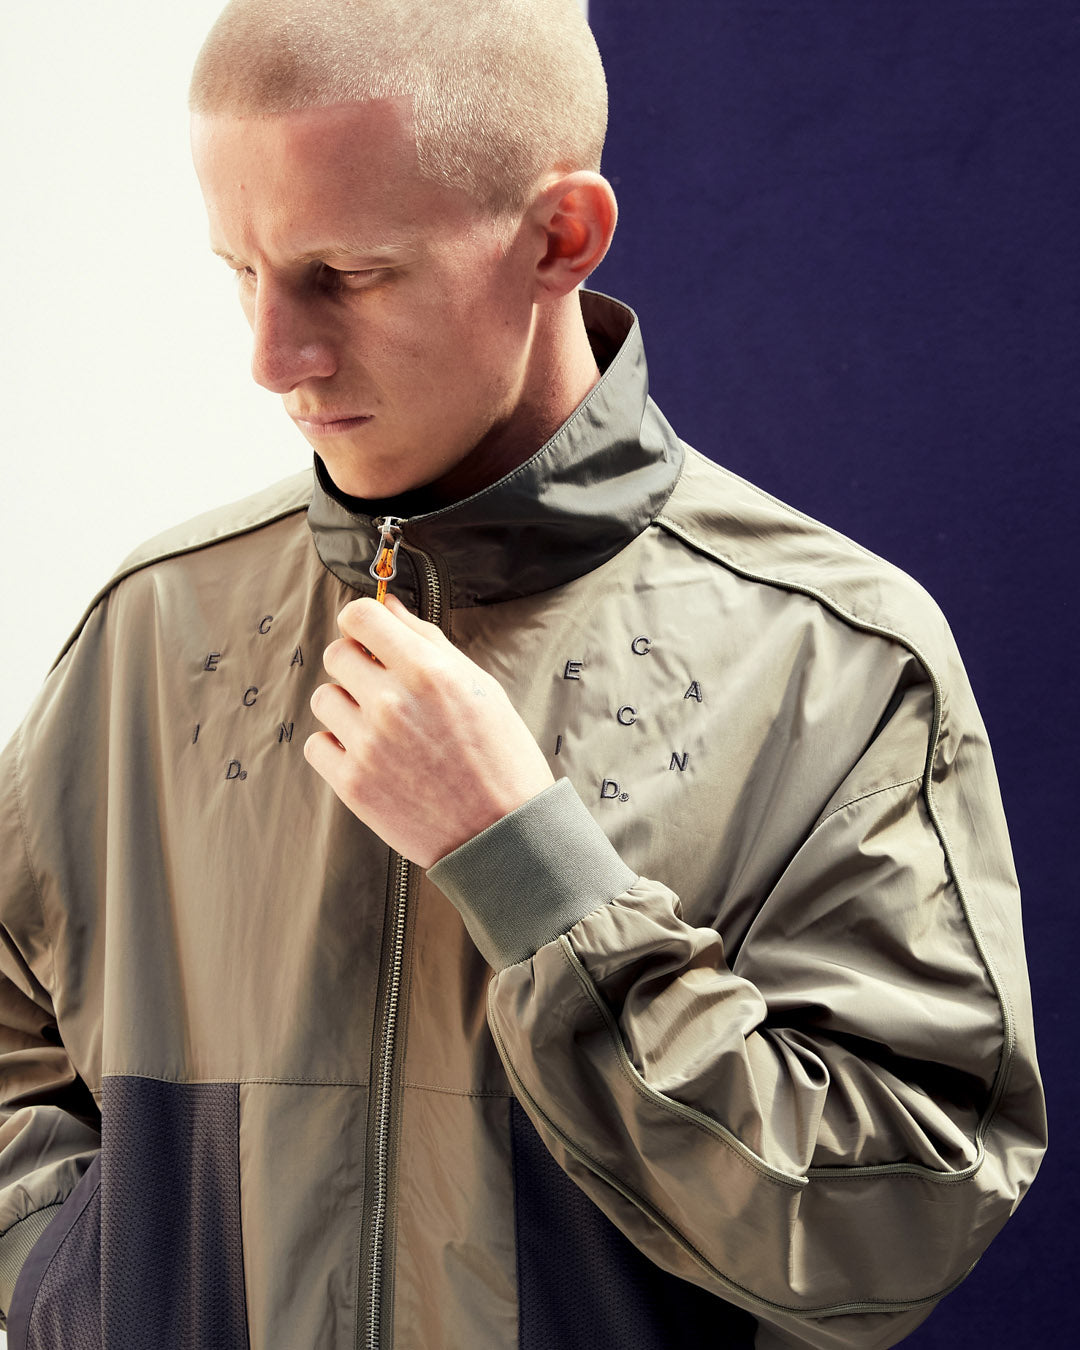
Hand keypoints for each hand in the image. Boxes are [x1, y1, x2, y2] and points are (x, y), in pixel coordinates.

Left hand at [305, 595, 555, 867]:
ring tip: (380, 726)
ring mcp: (368, 744)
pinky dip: (337, 746)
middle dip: (356, 663)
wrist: (502, 833)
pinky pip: (317, 744)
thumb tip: (389, 608)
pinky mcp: (352, 783)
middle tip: (382, 686)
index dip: (362, 621)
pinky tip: (369, 754)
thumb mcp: (479, 686)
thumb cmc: (501, 759)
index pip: (360, 616)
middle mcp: (392, 702)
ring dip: (346, 706)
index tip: (369, 636)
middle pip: (335, 653)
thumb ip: (427, 641)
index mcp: (428, 671)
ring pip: (323, 698)